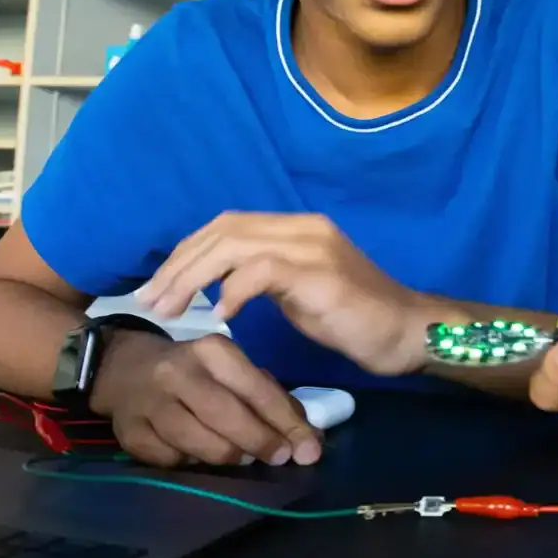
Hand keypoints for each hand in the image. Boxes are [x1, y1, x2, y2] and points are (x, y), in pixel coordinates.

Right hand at [90, 331, 321, 468]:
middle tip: (279, 458)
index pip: (256, 389)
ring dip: (228, 457)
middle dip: (259, 442)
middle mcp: (178, 373)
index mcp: (212, 351)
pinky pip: (169, 459)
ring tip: (242, 459)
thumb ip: (269, 397)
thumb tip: (306, 436)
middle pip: (226, 416)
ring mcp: (149, 403)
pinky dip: (190, 463)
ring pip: (197, 443)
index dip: (284, 422)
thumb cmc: (195, 372)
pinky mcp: (129, 432)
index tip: (307, 448)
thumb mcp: (232, 369)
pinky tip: (199, 456)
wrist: (124, 368)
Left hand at [136, 212, 430, 375]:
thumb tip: (218, 284)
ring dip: (193, 277)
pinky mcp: (320, 274)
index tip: (158, 286)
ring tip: (171, 309)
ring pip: (234, 244)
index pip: (228, 225)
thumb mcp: (300, 291)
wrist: (407, 332)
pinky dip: (232, 290)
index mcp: (297, 227)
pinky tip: (220, 315)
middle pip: (224, 230)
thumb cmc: (355, 319)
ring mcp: (313, 247)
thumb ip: (264, 278)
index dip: (187, 252)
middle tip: (150, 300)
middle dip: (179, 264)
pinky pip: (261, 271)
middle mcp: (303, 227)